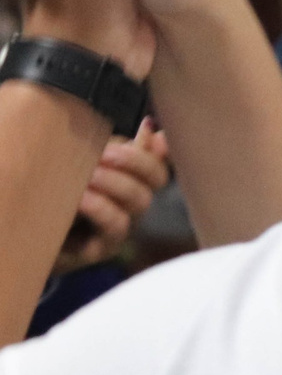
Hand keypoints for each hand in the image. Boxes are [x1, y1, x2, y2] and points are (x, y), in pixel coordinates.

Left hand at [54, 122, 170, 271]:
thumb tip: (152, 126)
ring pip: (139, 203)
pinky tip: (80, 197)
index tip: (141, 129)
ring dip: (115, 183)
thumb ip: (117, 148)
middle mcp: (131, 207)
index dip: (154, 152)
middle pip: (154, 182)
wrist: (30, 228)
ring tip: (88, 174)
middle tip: (103, 153)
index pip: (157, 168)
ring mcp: (120, 228)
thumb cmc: (58, 193)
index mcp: (130, 184)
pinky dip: (100, 207)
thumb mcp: (86, 163)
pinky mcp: (103, 248)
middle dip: (132, 163)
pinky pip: (115, 226)